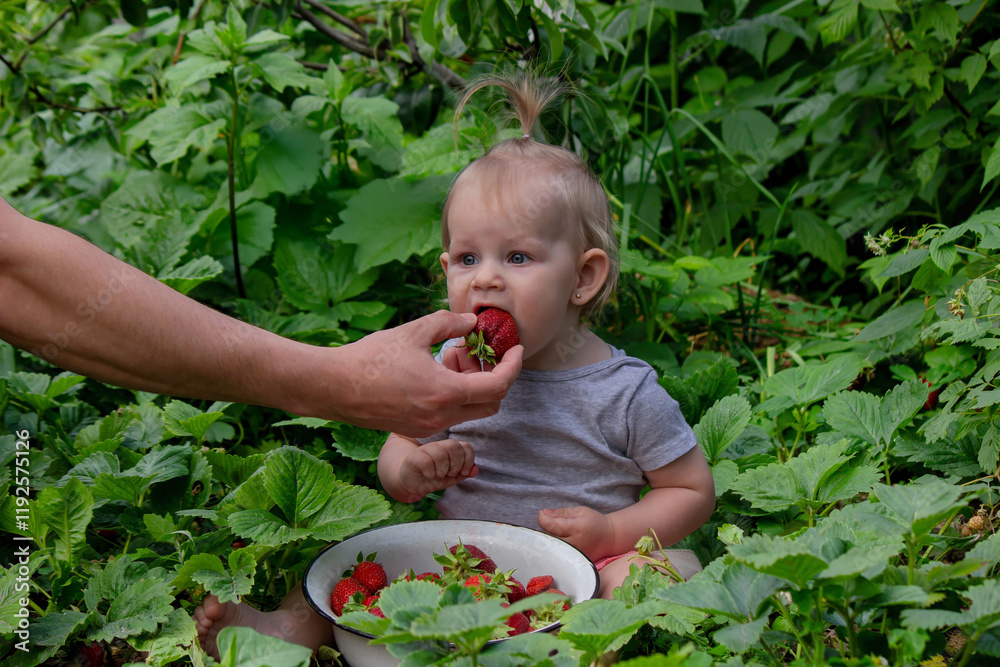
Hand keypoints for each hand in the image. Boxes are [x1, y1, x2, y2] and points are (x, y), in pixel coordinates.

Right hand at [322, 310, 522, 436]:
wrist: (335, 387)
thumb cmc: (372, 357)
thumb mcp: (415, 331)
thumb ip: (449, 323)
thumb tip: (472, 322)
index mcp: (446, 392)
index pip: (498, 385)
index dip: (513, 366)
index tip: (515, 350)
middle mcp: (442, 416)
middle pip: (491, 404)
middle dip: (495, 378)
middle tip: (479, 353)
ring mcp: (430, 428)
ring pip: (471, 412)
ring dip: (473, 387)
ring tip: (450, 358)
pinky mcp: (417, 430)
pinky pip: (451, 416)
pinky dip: (455, 397)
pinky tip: (435, 373)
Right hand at [396, 439, 477, 502]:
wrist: (412, 483)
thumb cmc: (433, 477)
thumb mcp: (451, 478)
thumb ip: (464, 473)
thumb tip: (476, 470)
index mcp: (450, 449)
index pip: (466, 446)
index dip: (468, 459)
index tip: (463, 472)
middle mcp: (439, 446)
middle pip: (454, 446)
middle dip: (455, 464)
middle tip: (449, 473)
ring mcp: (426, 449)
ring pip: (440, 453)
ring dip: (442, 470)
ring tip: (437, 475)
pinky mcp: (414, 456)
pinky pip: (426, 461)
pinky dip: (430, 472)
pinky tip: (428, 475)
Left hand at [537, 506, 614, 560]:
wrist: (609, 539)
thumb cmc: (594, 522)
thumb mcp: (580, 511)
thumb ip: (561, 513)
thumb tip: (544, 513)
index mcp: (577, 528)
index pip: (553, 526)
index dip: (543, 519)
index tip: (541, 513)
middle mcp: (574, 544)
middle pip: (549, 537)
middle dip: (545, 528)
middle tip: (549, 521)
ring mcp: (573, 555)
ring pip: (552, 547)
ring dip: (549, 538)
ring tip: (557, 531)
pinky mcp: (573, 562)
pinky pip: (557, 554)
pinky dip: (554, 547)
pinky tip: (559, 540)